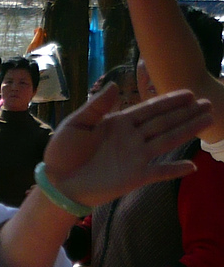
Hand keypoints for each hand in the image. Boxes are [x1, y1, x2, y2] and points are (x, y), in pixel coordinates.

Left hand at [42, 84, 210, 208]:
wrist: (57, 181)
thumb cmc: (62, 152)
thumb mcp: (75, 124)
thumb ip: (96, 107)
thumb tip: (114, 84)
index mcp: (118, 123)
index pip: (149, 109)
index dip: (169, 101)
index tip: (188, 93)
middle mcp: (131, 138)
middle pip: (164, 122)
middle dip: (186, 113)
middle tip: (208, 103)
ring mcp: (135, 157)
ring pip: (167, 140)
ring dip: (187, 131)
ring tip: (208, 120)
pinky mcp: (134, 176)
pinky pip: (159, 171)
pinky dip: (175, 169)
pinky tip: (192, 166)